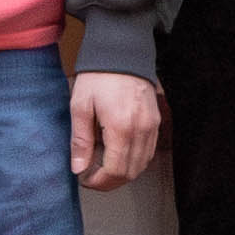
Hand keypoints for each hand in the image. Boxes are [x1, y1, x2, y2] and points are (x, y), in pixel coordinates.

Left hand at [67, 70, 161, 191]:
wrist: (123, 52)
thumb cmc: (98, 77)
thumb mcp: (80, 106)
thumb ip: (80, 140)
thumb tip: (78, 168)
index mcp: (121, 127)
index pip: (115, 171)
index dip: (99, 182)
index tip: (84, 179)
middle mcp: (141, 130)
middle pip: (130, 172)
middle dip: (109, 181)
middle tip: (91, 176)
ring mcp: (152, 126)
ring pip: (141, 165)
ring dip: (122, 173)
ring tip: (102, 167)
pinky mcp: (156, 122)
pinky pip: (148, 152)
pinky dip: (134, 161)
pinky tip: (117, 156)